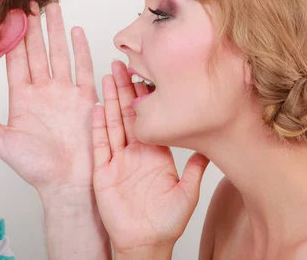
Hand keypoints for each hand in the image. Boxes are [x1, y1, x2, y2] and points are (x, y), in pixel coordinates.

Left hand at [0, 2, 97, 195]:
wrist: (67, 181)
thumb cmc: (37, 167)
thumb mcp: (2, 141)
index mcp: (23, 97)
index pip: (16, 60)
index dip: (13, 37)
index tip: (9, 16)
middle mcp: (43, 90)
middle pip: (37, 50)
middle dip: (34, 26)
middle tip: (30, 2)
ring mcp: (65, 91)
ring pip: (59, 52)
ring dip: (56, 30)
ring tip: (52, 7)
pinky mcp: (84, 97)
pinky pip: (83, 68)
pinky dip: (80, 49)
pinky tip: (75, 30)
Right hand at [92, 60, 209, 251]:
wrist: (145, 241)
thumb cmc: (166, 221)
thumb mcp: (187, 193)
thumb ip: (195, 170)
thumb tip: (210, 148)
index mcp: (154, 152)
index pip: (148, 118)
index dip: (145, 97)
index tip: (145, 74)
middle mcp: (134, 152)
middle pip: (127, 114)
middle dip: (124, 89)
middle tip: (121, 64)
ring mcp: (118, 160)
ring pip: (112, 123)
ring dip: (109, 100)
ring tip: (107, 77)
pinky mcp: (104, 171)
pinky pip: (100, 145)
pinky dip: (98, 127)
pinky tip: (97, 108)